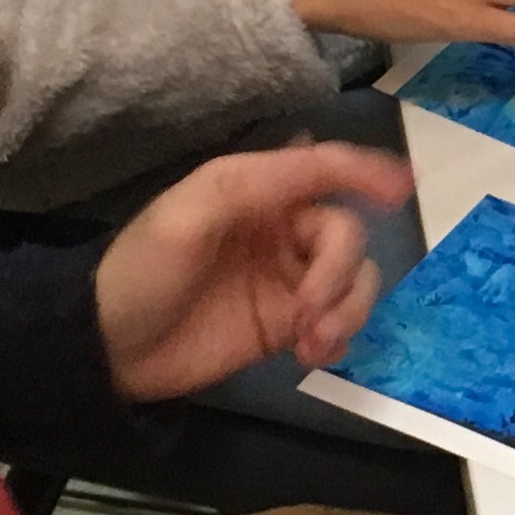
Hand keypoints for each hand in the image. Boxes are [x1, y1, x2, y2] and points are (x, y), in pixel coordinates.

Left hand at [97, 141, 415, 399]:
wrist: (109, 350)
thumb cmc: (141, 271)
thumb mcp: (188, 215)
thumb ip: (257, 184)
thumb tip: (326, 159)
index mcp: (255, 189)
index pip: (323, 169)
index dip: (366, 172)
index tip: (404, 190)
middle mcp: (280, 228)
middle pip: (346, 235)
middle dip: (338, 273)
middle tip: (307, 312)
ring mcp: (288, 278)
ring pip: (354, 279)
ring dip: (345, 310)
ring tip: (310, 344)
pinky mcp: (289, 324)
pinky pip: (340, 319)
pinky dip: (340, 335)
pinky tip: (311, 355)